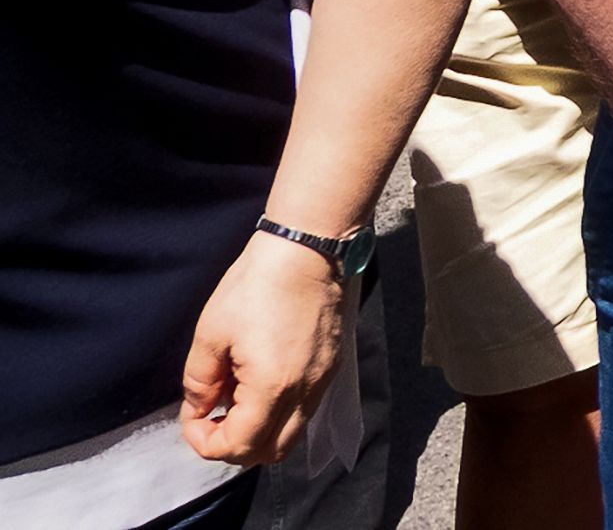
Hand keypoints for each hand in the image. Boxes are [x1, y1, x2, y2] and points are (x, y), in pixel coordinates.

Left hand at [180, 229, 348, 467]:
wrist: (308, 249)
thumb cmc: (256, 286)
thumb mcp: (210, 333)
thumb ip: (199, 382)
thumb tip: (198, 409)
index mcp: (273, 387)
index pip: (238, 446)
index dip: (205, 443)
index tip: (192, 417)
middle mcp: (305, 392)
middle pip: (270, 452)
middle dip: (234, 446)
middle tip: (212, 418)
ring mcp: (323, 380)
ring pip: (291, 434)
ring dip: (258, 431)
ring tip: (235, 398)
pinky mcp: (331, 366)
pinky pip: (304, 409)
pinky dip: (277, 412)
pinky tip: (259, 381)